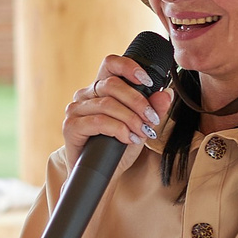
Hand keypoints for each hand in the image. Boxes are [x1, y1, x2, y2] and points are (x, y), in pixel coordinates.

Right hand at [62, 54, 174, 168]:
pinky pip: (98, 121)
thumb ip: (153, 108)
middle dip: (138, 102)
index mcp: (100, 88)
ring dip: (131, 119)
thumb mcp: (141, 125)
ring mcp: (75, 110)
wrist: (103, 173)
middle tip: (151, 119)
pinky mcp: (71, 126)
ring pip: (107, 104)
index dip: (129, 67)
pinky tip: (127, 138)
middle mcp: (85, 95)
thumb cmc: (118, 146)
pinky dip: (118, 130)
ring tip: (142, 133)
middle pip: (112, 84)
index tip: (148, 81)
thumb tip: (167, 93)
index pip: (110, 64)